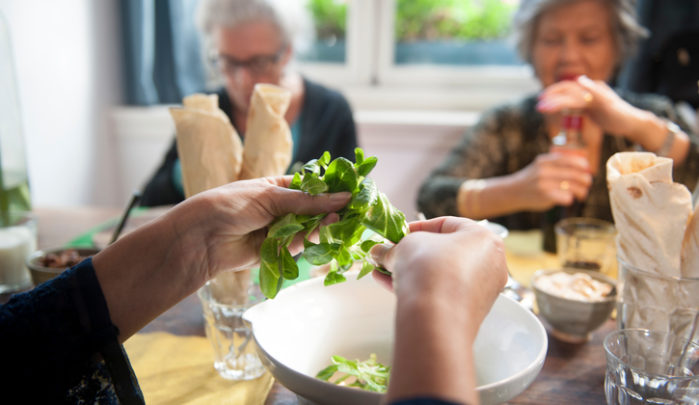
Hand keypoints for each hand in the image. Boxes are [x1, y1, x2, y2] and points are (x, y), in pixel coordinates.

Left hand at [169, 176, 350, 278]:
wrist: (202, 237)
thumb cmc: (231, 205)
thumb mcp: (271, 197)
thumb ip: (308, 201)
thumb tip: (344, 197)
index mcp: (277, 188)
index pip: (312, 187)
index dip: (332, 190)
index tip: (354, 192)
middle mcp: (281, 208)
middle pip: (314, 210)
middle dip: (330, 211)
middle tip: (353, 211)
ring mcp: (279, 230)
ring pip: (309, 230)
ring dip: (322, 227)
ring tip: (335, 222)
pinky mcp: (276, 251)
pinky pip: (298, 246)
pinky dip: (307, 242)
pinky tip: (317, 235)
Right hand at [370, 217, 507, 402]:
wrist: (436, 320)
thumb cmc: (429, 269)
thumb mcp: (406, 246)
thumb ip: (393, 247)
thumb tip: (379, 253)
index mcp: (483, 238)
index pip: (446, 225)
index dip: (416, 228)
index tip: (396, 235)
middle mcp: (489, 264)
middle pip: (443, 252)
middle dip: (411, 253)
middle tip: (390, 254)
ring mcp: (482, 291)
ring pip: (441, 275)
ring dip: (410, 271)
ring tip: (383, 272)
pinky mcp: (469, 312)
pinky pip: (442, 293)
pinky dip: (420, 288)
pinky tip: (391, 287)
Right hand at [513, 152, 591, 210]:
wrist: (513, 191)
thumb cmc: (532, 178)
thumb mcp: (540, 165)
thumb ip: (557, 163)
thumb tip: (583, 165)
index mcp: (544, 160)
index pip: (569, 160)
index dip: (582, 164)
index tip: (587, 169)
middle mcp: (544, 171)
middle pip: (574, 174)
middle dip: (585, 179)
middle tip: (588, 183)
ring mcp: (543, 184)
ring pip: (573, 186)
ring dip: (582, 191)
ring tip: (582, 194)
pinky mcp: (544, 196)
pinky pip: (566, 197)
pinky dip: (570, 198)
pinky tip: (569, 199)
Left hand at [537, 75, 645, 137]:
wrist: (632, 123)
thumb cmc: (612, 118)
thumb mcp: (592, 111)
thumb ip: (579, 106)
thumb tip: (564, 104)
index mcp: (588, 90)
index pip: (567, 88)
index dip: (553, 92)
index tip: (540, 99)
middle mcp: (593, 88)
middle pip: (568, 88)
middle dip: (552, 96)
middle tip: (538, 104)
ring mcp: (600, 94)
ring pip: (576, 94)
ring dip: (558, 101)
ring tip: (544, 108)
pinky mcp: (607, 103)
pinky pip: (595, 95)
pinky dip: (588, 87)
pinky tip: (579, 83)